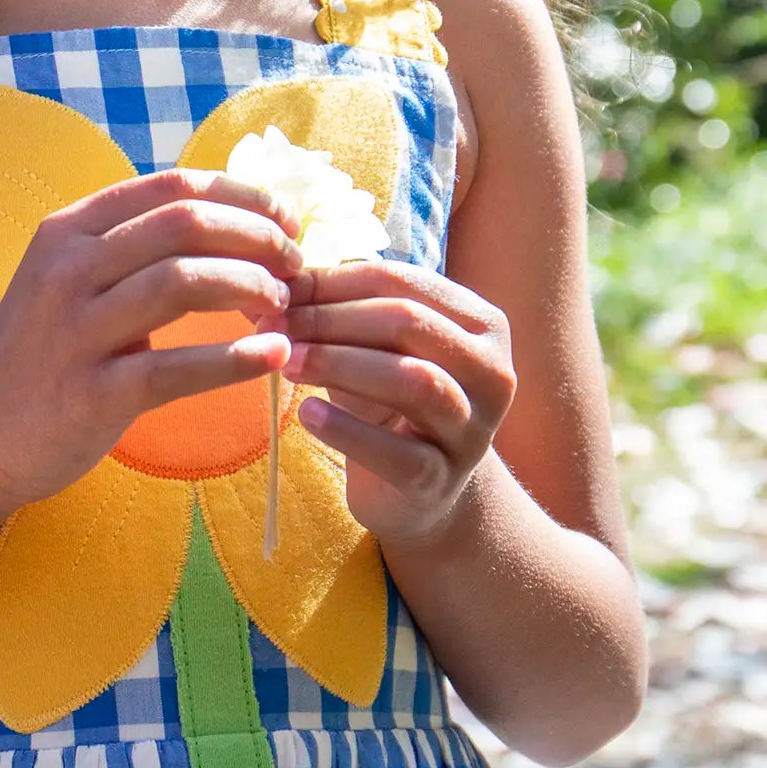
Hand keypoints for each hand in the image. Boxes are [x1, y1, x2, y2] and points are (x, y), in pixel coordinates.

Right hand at [0, 167, 305, 517]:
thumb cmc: (40, 353)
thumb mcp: (70, 279)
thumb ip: (131, 248)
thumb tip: (229, 221)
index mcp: (69, 230)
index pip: (171, 186)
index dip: (242, 196)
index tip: (285, 220)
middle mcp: (68, 268)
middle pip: (185, 224)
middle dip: (258, 237)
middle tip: (295, 266)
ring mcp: (76, 330)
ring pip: (184, 281)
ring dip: (252, 286)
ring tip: (283, 306)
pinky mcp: (91, 393)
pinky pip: (177, 369)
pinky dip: (235, 359)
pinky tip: (273, 356)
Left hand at [280, 259, 515, 549]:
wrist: (417, 490)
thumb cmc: (389, 400)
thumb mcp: (369, 347)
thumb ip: (333, 309)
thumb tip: (276, 278)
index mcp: (480, 323)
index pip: (402, 282)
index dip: (334, 282)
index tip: (278, 289)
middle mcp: (491, 371)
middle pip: (409, 324)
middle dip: (332, 320)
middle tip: (274, 326)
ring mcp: (473, 430)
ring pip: (415, 381)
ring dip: (340, 365)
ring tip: (287, 363)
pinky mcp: (443, 481)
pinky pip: (398, 454)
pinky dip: (347, 431)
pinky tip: (306, 414)